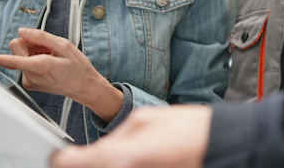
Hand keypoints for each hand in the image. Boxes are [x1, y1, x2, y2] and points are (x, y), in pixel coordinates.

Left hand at [0, 27, 123, 121]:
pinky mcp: (30, 83)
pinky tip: (49, 63)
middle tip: (47, 48)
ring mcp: (29, 81)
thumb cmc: (77, 67)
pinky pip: (25, 63)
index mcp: (39, 65)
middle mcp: (31, 75)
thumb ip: (41, 37)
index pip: (11, 60)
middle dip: (29, 43)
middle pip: (16, 48)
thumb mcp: (64, 46)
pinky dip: (35, 60)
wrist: (84, 87)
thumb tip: (22, 31)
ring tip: (51, 57)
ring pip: (20, 55)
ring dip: (33, 52)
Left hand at [50, 105, 211, 167]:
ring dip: (105, 166)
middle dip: (86, 164)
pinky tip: (137, 162)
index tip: (63, 154)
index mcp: (115, 159)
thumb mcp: (144, 120)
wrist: (221, 147)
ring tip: (126, 157)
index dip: (62, 157)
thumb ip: (114, 137)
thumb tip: (97, 150)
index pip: (65, 164)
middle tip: (92, 156)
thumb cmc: (190, 132)